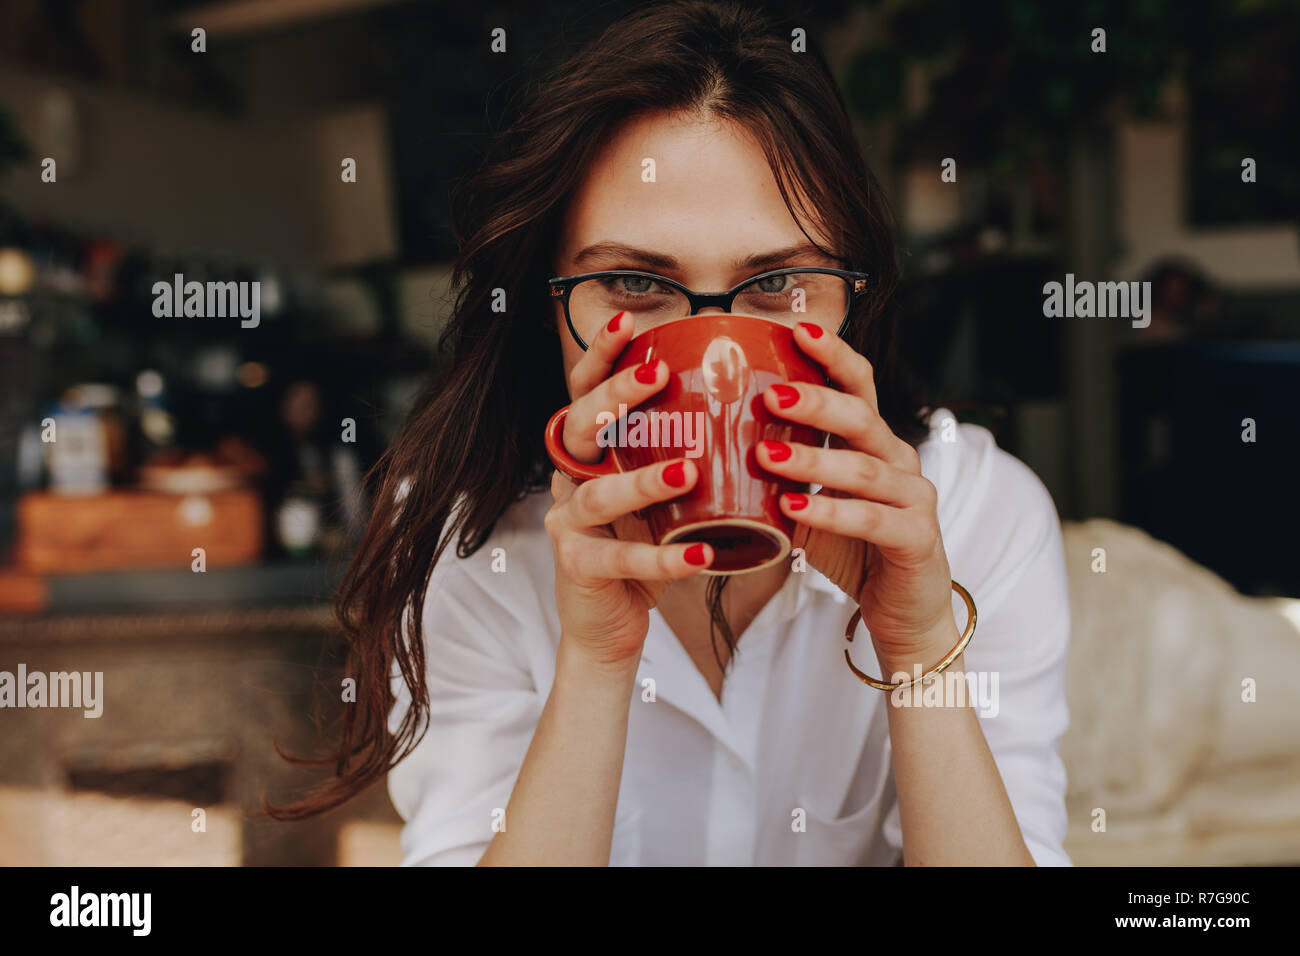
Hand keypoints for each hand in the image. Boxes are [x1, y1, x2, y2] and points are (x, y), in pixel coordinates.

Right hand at [545, 311, 713, 665]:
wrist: (612, 623)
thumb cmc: (647, 545)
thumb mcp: (666, 493)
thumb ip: (686, 450)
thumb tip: (755, 401)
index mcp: (592, 452)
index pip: (585, 391)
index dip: (601, 357)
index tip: (629, 323)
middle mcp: (570, 479)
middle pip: (578, 425)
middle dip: (616, 397)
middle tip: (657, 376)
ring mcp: (568, 524)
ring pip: (597, 494)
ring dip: (642, 480)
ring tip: (688, 471)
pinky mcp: (578, 568)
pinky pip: (618, 558)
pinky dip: (661, 558)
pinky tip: (700, 556)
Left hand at [756, 322, 957, 677]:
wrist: (903, 610)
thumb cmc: (850, 549)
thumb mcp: (809, 503)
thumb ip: (777, 475)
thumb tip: (706, 446)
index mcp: (874, 442)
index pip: (859, 385)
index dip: (833, 354)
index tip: (797, 327)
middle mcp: (900, 460)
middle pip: (862, 418)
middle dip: (815, 402)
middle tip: (769, 394)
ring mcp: (915, 498)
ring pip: (865, 469)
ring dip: (813, 459)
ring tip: (766, 454)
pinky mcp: (918, 538)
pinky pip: (872, 519)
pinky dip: (832, 512)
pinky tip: (795, 508)